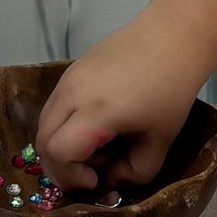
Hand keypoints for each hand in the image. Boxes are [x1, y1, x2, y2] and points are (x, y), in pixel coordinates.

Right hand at [36, 0, 216, 190]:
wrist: (174, 36)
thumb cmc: (172, 90)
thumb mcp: (160, 140)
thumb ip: (134, 171)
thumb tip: (110, 180)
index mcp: (95, 112)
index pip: (58, 153)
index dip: (70, 176)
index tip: (96, 180)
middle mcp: (72, 92)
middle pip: (42, 141)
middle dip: (60, 166)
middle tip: (91, 172)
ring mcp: (68, 77)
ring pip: (44, 123)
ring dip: (61, 145)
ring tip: (97, 148)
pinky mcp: (72, 69)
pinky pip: (54, 106)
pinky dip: (64, 125)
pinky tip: (96, 125)